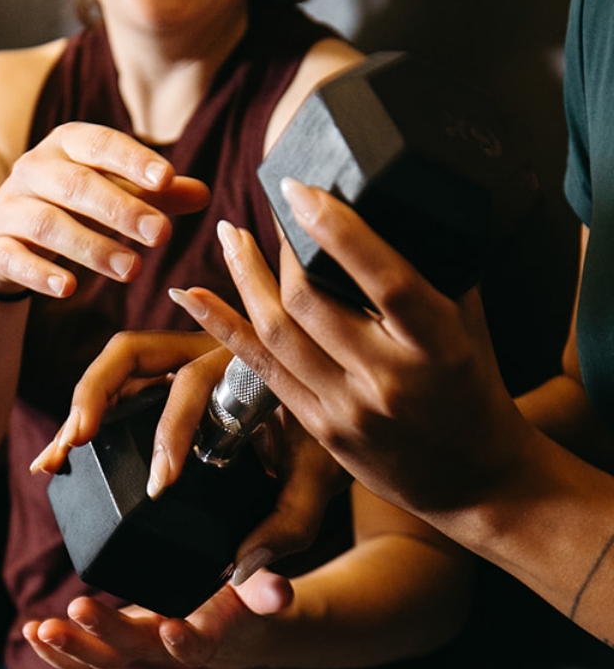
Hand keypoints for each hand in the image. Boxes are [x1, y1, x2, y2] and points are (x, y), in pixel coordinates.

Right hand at [0, 122, 209, 298]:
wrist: (2, 236)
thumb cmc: (72, 206)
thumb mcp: (112, 193)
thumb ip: (155, 195)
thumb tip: (204, 194)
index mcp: (67, 146)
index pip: (100, 145)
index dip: (132, 160)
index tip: (166, 178)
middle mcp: (34, 169)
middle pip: (77, 186)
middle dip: (121, 210)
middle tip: (162, 235)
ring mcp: (10, 208)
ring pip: (48, 224)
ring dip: (91, 247)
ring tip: (132, 270)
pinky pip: (15, 258)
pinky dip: (40, 274)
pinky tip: (68, 288)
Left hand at [22, 570, 292, 668]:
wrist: (233, 627)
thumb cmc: (246, 600)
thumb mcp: (262, 593)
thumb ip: (269, 593)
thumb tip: (283, 593)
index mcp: (206, 637)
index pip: (195, 645)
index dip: (183, 641)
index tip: (170, 628)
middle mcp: (168, 648)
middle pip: (134, 650)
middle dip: (104, 633)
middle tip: (78, 608)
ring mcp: (139, 648)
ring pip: (102, 659)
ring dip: (70, 647)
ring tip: (40, 629)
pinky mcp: (119, 642)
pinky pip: (84, 658)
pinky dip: (56, 650)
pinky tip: (31, 631)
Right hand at [30, 325, 348, 582]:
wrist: (347, 406)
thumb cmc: (333, 439)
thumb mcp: (323, 479)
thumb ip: (292, 522)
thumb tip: (243, 568)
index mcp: (250, 360)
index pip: (195, 383)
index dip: (172, 430)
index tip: (161, 483)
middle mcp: (210, 347)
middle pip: (136, 351)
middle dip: (97, 397)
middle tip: (76, 445)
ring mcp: (183, 355)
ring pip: (118, 363)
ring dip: (81, 404)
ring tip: (58, 456)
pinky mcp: (166, 374)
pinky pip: (119, 383)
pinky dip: (86, 412)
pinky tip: (63, 453)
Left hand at [169, 182, 530, 516]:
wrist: (474, 479)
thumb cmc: (473, 386)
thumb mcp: (468, 324)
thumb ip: (431, 271)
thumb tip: (384, 203)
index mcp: (437, 346)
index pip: (383, 279)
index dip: (337, 231)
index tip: (298, 190)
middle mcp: (389, 380)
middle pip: (313, 304)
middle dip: (281, 250)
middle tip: (269, 211)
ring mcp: (349, 411)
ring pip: (277, 334)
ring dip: (244, 278)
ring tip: (230, 235)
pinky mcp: (321, 430)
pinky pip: (262, 371)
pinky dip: (224, 328)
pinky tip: (193, 296)